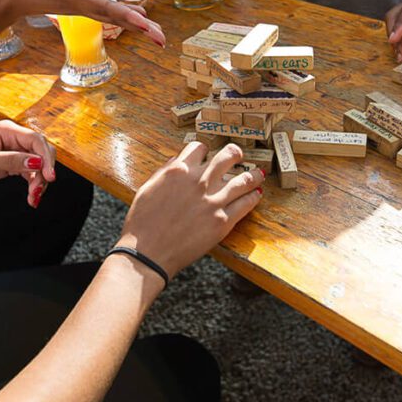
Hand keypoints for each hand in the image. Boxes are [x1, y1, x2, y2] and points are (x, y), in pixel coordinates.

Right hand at [0, 0, 165, 47]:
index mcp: (74, 0)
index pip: (105, 9)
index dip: (127, 16)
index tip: (146, 25)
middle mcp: (82, 6)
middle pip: (116, 18)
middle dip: (140, 28)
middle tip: (162, 40)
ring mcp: (82, 7)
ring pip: (115, 17)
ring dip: (137, 25)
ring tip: (158, 34)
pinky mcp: (80, 3)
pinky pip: (109, 12)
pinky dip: (126, 16)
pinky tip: (139, 18)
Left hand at [0, 120, 56, 207]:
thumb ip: (11, 160)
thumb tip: (36, 162)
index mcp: (7, 131)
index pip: (36, 140)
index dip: (46, 157)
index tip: (50, 175)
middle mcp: (13, 139)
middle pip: (41, 152)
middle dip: (44, 171)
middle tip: (39, 190)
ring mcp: (13, 151)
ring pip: (38, 164)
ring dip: (39, 181)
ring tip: (33, 197)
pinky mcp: (11, 163)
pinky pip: (30, 172)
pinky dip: (33, 184)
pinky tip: (32, 196)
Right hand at [115, 143, 263, 278]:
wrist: (148, 253)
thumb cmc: (142, 223)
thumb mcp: (147, 188)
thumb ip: (165, 171)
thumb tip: (179, 159)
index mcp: (179, 171)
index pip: (199, 148)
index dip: (204, 150)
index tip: (208, 154)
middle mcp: (199, 182)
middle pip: (227, 157)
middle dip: (235, 153)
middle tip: (239, 155)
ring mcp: (213, 201)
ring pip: (243, 179)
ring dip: (253, 174)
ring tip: (259, 173)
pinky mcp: (223, 221)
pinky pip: (245, 204)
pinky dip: (253, 196)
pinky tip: (257, 193)